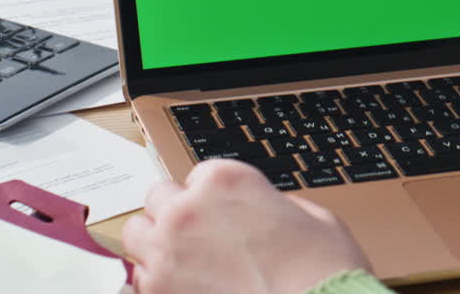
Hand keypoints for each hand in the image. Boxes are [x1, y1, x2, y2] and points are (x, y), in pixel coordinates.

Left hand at [122, 159, 369, 293]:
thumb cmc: (323, 269)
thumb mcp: (310, 216)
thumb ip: (272, 203)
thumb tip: (259, 212)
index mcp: (225, 180)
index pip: (196, 176)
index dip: (212, 198)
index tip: (222, 215)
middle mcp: (189, 209)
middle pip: (158, 198)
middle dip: (176, 214)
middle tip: (199, 237)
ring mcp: (167, 252)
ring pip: (136, 234)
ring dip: (156, 244)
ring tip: (183, 262)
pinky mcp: (158, 292)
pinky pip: (138, 279)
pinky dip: (156, 283)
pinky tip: (184, 288)